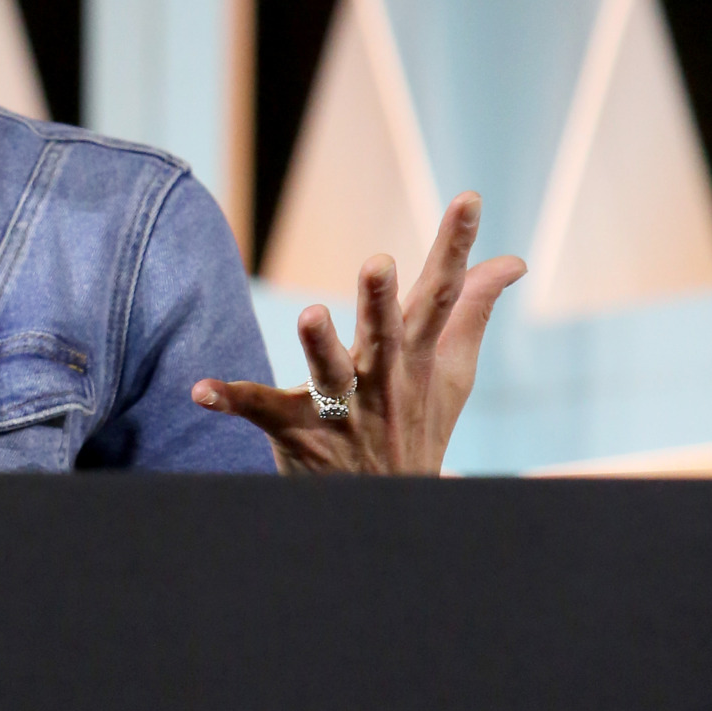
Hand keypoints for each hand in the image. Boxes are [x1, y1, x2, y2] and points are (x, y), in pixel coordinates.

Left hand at [191, 192, 525, 473]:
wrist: (388, 514)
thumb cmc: (415, 428)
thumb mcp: (451, 376)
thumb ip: (472, 313)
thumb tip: (511, 261)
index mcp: (417, 359)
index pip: (440, 295)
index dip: (454, 246)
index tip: (468, 197)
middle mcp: (383, 381)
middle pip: (384, 335)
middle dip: (381, 300)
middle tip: (377, 262)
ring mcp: (342, 411)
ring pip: (330, 375)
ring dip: (320, 345)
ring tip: (309, 313)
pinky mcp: (298, 432)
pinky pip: (260, 412)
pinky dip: (230, 399)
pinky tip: (200, 389)